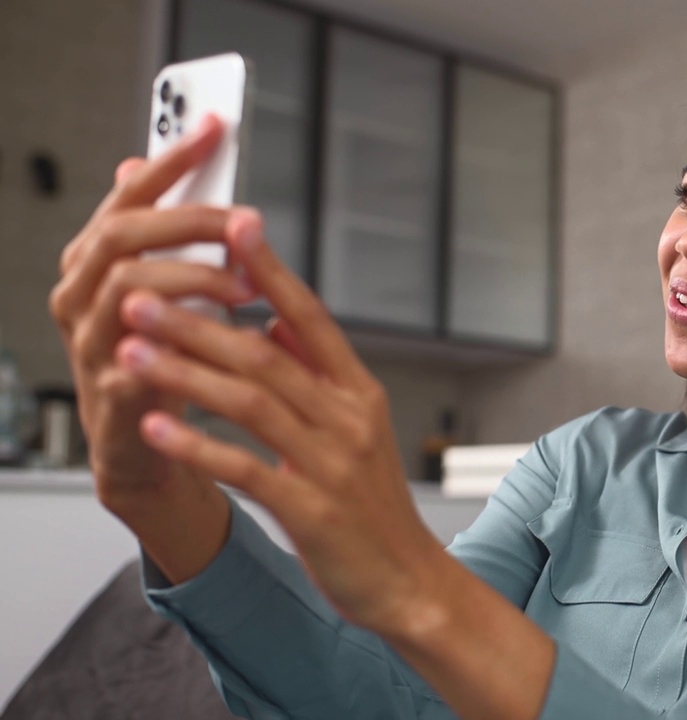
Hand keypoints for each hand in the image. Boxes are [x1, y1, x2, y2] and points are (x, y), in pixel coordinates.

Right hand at [49, 116, 256, 508]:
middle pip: (123, 236)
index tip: (217, 127)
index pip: (128, 197)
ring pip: (128, 289)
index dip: (170, 160)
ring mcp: (91, 344)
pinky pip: (144, 357)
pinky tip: (233, 335)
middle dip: (189, 221)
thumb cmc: (164, 360)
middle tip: (246, 224)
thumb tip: (143, 164)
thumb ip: (163, 234)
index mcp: (97, 264)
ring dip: (193, 279)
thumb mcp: (168, 290)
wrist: (147, 448)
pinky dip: (190, 343)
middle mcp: (82, 296)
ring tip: (245, 287)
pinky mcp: (113, 393)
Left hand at [115, 212, 442, 633]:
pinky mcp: (311, 510)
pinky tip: (157, 426)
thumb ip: (320, 373)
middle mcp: (349, 419)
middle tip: (142, 295)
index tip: (236, 225)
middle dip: (197, 322)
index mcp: (359, 392)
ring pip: (250, 403)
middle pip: (266, 355)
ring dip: (185, 373)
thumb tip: (280, 320)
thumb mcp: (360, 429)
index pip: (311, 317)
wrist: (408, 579)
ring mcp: (332, 464)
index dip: (271, 270)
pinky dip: (198, 445)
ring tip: (133, 350)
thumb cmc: (375, 506)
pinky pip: (245, 468)